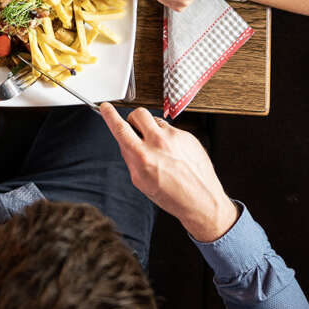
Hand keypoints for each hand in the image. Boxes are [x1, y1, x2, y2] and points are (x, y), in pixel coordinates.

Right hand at [100, 104, 239, 241]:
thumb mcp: (141, 182)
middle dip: (134, 120)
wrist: (202, 201)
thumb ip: (131, 158)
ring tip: (160, 148)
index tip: (106, 107)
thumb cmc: (173, 196)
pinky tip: (174, 153)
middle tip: (137, 130)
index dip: (110, 115)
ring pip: (155, 120)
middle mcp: (158, 143)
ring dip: (152, 129)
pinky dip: (169, 138)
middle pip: (138, 113)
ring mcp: (175, 137)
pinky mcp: (188, 135)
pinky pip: (171, 129)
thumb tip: (125, 142)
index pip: (120, 128)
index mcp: (143, 157)